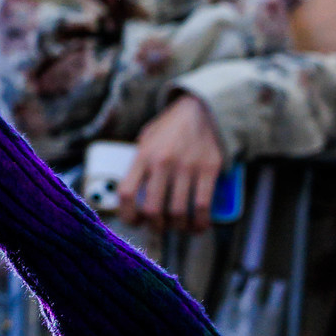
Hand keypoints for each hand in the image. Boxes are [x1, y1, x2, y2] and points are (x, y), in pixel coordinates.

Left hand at [117, 95, 225, 232]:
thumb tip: (133, 194)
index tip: (134, 222)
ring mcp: (187, 166)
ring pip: (178, 212)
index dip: (127, 214)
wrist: (202, 109)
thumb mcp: (147, 139)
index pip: (126, 192)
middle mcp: (163, 162)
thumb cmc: (171, 128)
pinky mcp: (209, 169)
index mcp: (143, 154)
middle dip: (154, 226)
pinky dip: (200, 222)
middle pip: (152, 208)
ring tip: (178, 226)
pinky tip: (198, 225)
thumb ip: (140, 163)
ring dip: (177, 227)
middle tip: (159, 227)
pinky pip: (203, 206)